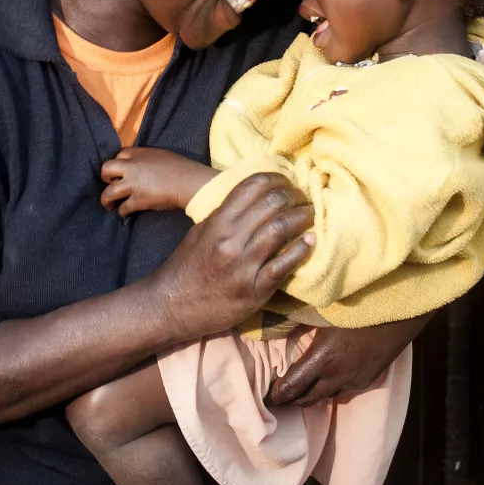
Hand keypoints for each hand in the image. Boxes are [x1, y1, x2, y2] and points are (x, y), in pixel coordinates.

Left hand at [101, 148, 215, 214]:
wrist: (187, 181)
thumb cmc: (180, 166)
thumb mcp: (160, 154)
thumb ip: (146, 158)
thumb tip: (142, 165)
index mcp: (138, 153)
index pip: (119, 154)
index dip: (117, 163)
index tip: (119, 170)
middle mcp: (131, 167)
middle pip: (106, 169)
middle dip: (105, 177)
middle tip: (110, 184)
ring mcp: (132, 184)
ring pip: (108, 192)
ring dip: (106, 200)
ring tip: (108, 204)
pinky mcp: (137, 200)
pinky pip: (123, 208)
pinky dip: (122, 211)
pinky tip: (125, 213)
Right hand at [147, 172, 315, 342]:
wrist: (172, 306)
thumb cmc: (187, 267)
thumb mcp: (201, 232)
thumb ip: (226, 214)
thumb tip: (255, 199)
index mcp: (217, 222)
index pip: (253, 186)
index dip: (277, 179)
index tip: (287, 183)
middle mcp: (230, 240)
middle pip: (272, 203)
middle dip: (294, 196)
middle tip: (304, 199)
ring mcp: (243, 265)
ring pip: (281, 229)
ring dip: (302, 218)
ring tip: (310, 215)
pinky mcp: (254, 290)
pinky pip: (284, 265)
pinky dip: (301, 250)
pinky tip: (310, 242)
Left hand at [266, 313, 431, 406]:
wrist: (398, 312)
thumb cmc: (356, 304)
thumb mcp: (322, 312)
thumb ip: (300, 324)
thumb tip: (276, 325)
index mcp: (321, 358)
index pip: (290, 387)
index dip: (277, 394)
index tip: (268, 395)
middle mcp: (336, 375)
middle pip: (306, 400)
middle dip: (291, 400)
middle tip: (280, 397)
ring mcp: (354, 380)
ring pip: (325, 397)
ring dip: (311, 395)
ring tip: (300, 389)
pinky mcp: (367, 380)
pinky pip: (343, 389)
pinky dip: (331, 387)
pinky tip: (327, 377)